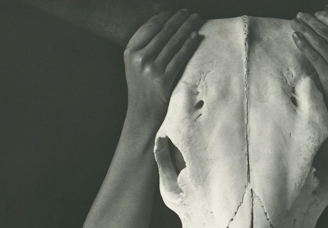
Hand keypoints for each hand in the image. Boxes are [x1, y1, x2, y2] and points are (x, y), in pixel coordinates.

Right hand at [123, 9, 201, 128]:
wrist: (142, 116)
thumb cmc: (142, 90)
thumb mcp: (135, 66)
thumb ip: (145, 48)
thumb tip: (165, 26)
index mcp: (130, 51)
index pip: (150, 27)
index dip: (165, 17)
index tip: (175, 12)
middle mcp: (139, 58)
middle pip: (163, 32)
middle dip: (179, 19)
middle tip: (190, 12)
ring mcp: (151, 69)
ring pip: (173, 42)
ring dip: (188, 28)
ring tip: (197, 19)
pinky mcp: (163, 80)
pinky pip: (180, 58)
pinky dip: (190, 45)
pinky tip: (197, 37)